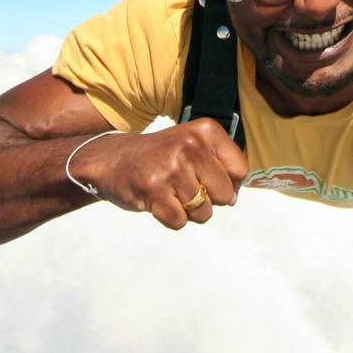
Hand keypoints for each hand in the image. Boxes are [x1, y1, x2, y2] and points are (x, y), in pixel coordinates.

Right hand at [76, 119, 248, 229]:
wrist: (113, 160)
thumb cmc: (161, 157)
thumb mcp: (194, 145)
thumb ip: (221, 167)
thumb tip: (234, 198)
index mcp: (206, 130)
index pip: (240, 170)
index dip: (228, 182)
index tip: (208, 177)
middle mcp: (191, 145)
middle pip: (225, 195)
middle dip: (208, 199)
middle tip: (185, 185)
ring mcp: (171, 168)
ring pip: (203, 212)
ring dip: (188, 211)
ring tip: (170, 192)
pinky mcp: (153, 189)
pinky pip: (180, 222)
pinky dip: (171, 218)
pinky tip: (159, 201)